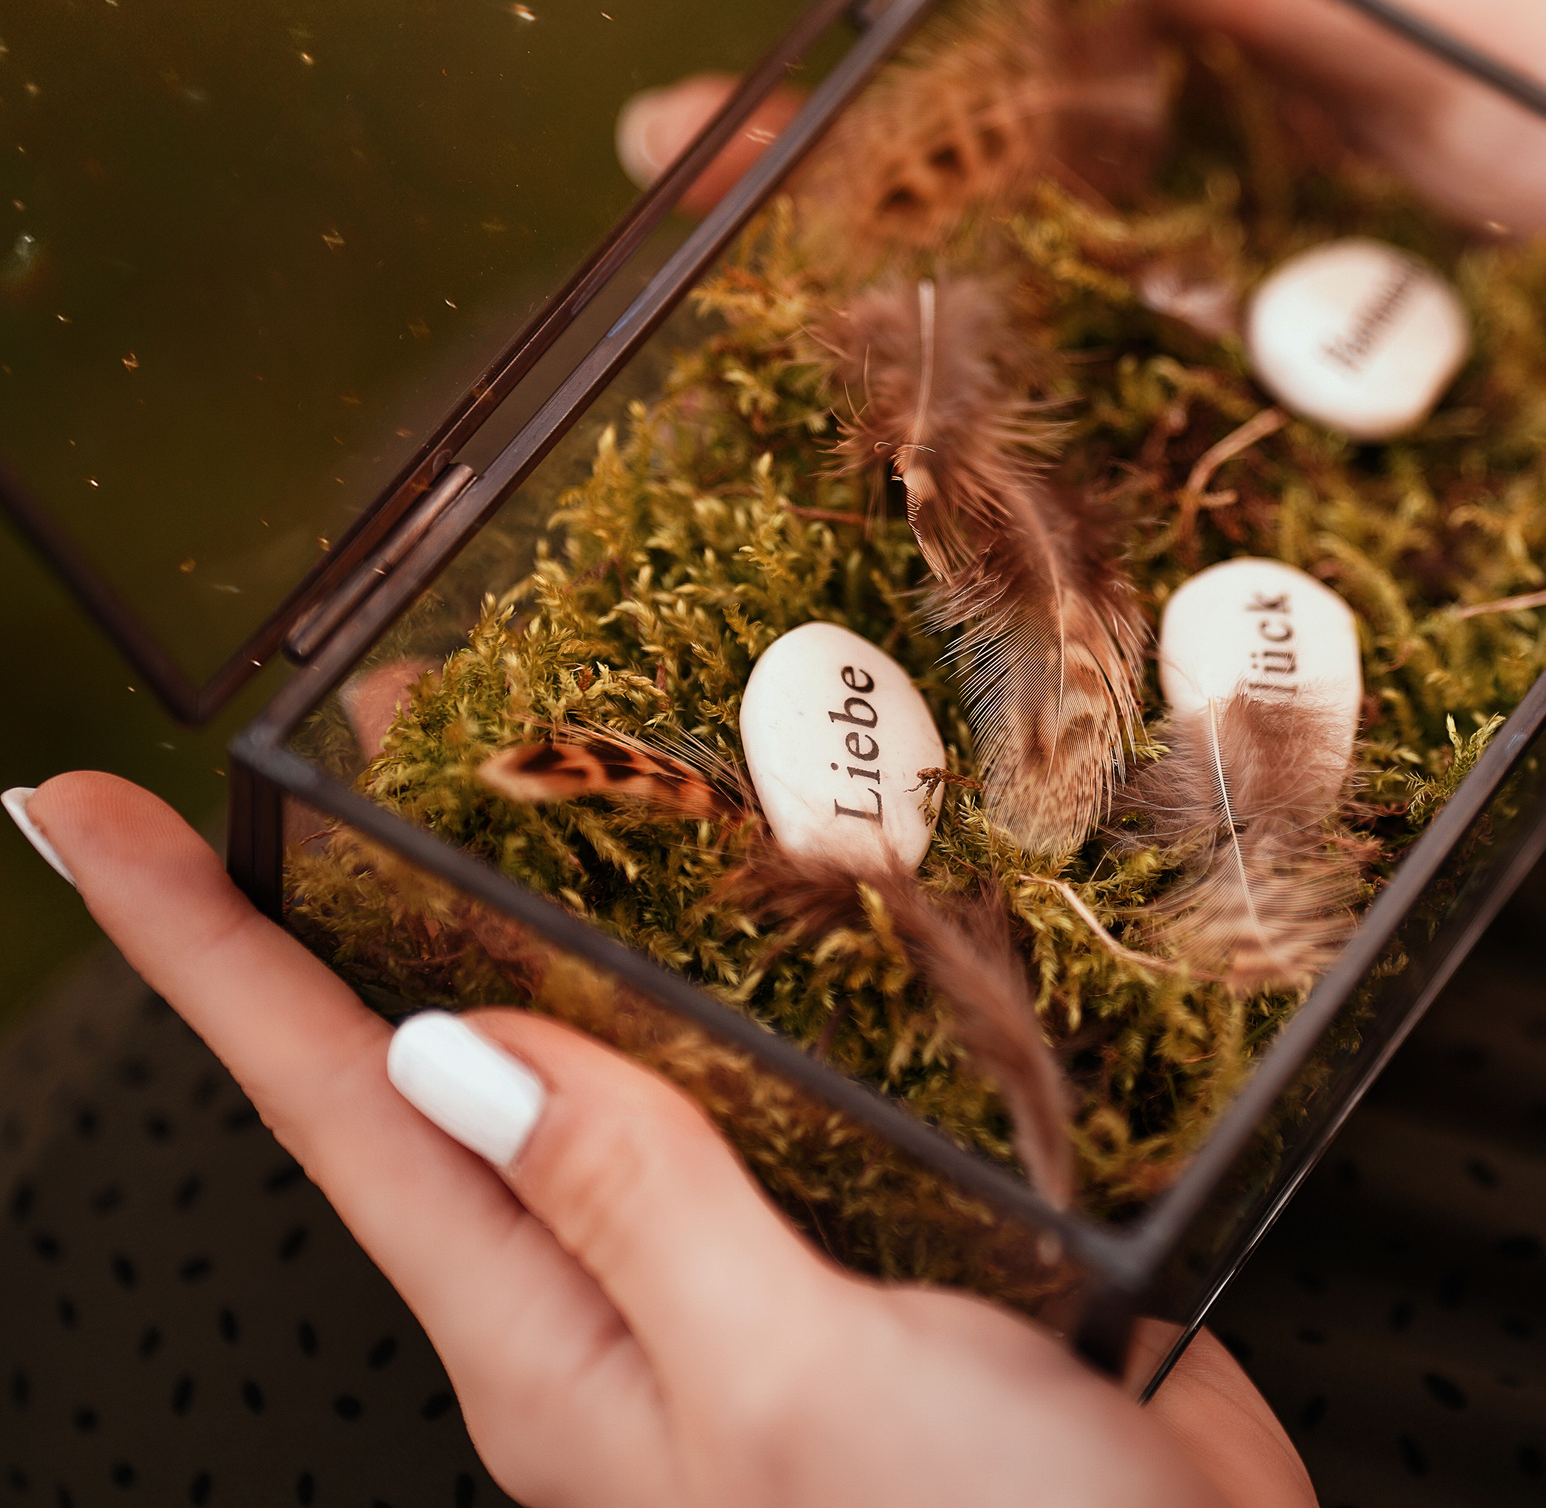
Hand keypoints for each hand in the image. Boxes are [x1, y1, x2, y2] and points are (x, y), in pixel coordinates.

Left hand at [9, 773, 1312, 1507]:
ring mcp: (763, 1258)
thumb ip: (635, 1209)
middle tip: (374, 717)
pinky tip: (820, 895)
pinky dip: (791, 965)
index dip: (207, 956)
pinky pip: (800, 1071)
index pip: (344, 1117)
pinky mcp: (891, 1229)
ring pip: (643, 1046)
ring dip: (603, 902)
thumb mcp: (787, 1386)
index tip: (96, 821)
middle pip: (464, 1062)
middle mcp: (637, 1294)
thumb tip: (459, 1050)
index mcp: (560, 1346)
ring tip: (577, 754)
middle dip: (382, 886)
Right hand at [627, 0, 1545, 646]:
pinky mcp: (1316, 513)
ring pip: (1032, 351)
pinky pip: (1147, 517)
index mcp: (1271, 69)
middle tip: (668, 171)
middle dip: (816, 165)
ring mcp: (1266, 371)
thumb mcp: (1484, 39)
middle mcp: (1243, 219)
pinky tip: (896, 528)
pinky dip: (1017, 522)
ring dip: (865, 344)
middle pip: (986, 178)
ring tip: (710, 342)